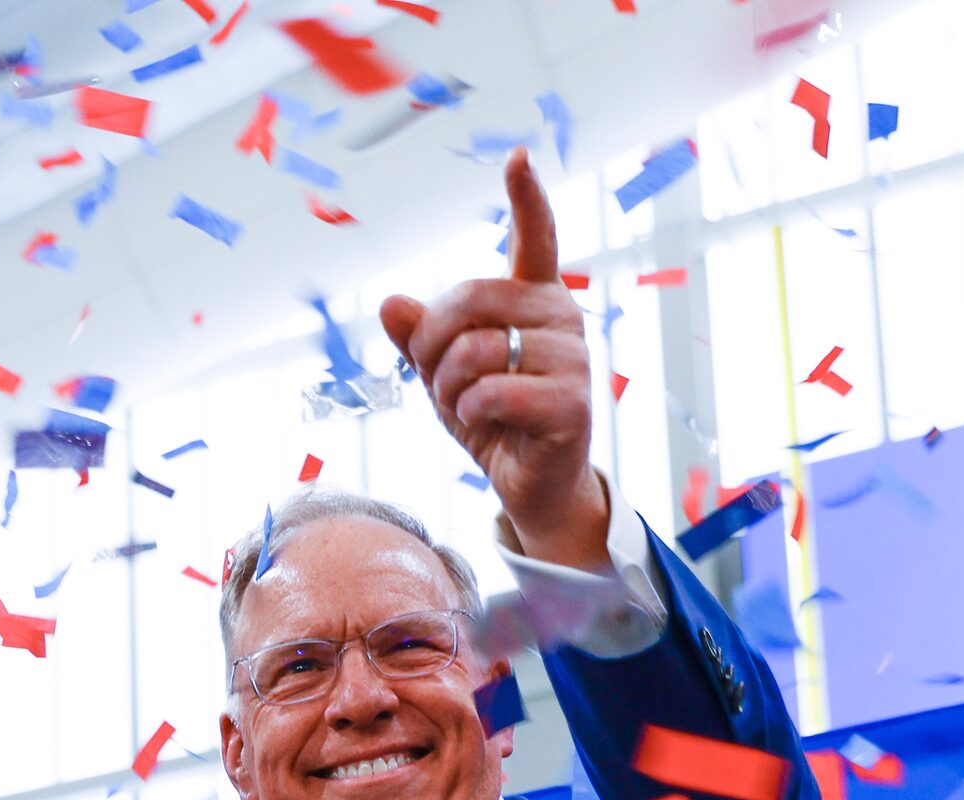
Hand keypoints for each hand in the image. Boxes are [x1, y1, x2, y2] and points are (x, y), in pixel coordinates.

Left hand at [377, 147, 609, 569]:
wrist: (527, 481)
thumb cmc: (489, 417)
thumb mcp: (442, 374)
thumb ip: (419, 338)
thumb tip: (390, 302)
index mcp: (533, 299)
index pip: (536, 238)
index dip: (527, 197)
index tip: (519, 156)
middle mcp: (561, 315)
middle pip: (469, 298)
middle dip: (431, 344)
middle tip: (436, 380)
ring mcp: (573, 357)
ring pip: (475, 350)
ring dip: (448, 388)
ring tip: (467, 408)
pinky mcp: (572, 401)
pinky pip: (491, 393)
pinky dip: (469, 413)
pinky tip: (485, 425)